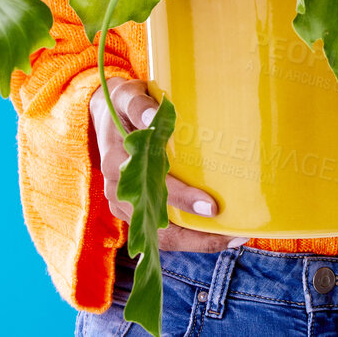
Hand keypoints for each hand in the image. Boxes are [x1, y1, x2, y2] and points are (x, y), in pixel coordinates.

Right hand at [88, 76, 248, 251]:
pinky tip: (214, 234)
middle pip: (157, 226)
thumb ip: (140, 106)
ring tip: (231, 239)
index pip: (152, 187)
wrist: (104, 113)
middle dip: (196, 237)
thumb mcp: (129, 97)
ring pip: (159, 236)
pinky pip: (160, 230)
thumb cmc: (124, 104)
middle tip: (233, 237)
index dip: (181, 200)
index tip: (212, 207)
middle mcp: (119, 190)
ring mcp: (125, 203)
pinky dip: (187, 236)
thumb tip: (152, 117)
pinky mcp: (133, 208)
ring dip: (195, 241)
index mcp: (117, 163)